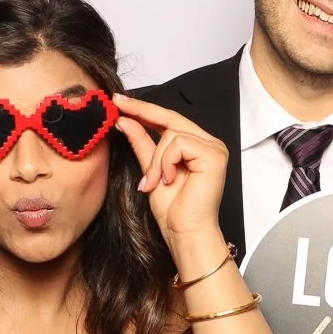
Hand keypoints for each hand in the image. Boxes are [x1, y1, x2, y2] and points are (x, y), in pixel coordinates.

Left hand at [112, 93, 227, 237]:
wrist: (184, 233)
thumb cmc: (173, 209)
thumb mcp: (150, 170)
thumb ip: (141, 143)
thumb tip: (126, 120)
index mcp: (197, 145)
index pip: (169, 119)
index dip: (144, 109)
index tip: (120, 101)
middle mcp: (209, 143)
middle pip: (170, 119)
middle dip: (142, 114)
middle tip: (118, 106)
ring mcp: (214, 148)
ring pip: (172, 134)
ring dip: (156, 161)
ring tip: (155, 182)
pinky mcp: (214, 155)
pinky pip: (179, 144)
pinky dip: (167, 163)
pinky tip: (169, 180)